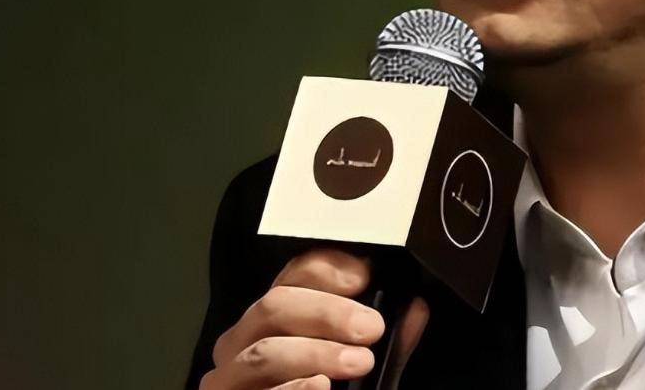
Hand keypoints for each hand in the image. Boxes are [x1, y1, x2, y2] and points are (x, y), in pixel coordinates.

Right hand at [199, 247, 429, 389]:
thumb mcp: (361, 368)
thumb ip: (389, 342)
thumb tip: (415, 309)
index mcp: (275, 318)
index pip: (293, 273)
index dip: (327, 267)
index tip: (363, 274)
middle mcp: (244, 341)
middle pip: (276, 305)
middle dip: (328, 312)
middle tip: (371, 328)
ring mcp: (229, 378)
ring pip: (264, 352)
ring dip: (316, 353)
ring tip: (358, 362)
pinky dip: (292, 389)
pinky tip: (318, 387)